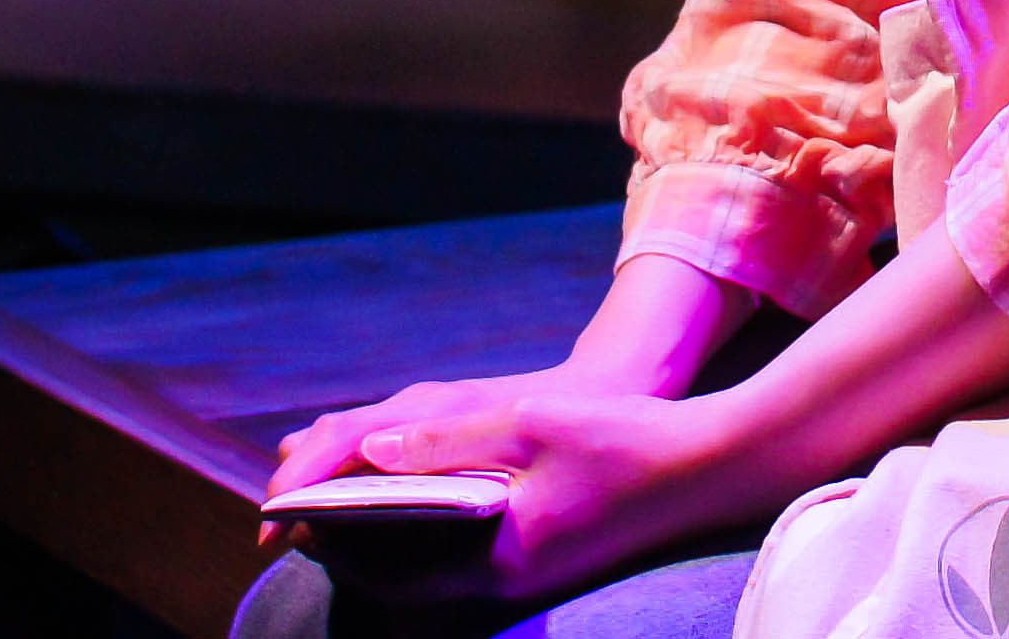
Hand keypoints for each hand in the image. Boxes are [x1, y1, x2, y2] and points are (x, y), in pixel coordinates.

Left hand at [271, 383, 763, 599]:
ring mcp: (527, 580)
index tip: (302, 514)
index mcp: (497, 562)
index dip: (339, 545)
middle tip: (315, 506)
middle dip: (356, 546)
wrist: (707, 470)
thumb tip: (366, 449)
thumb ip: (442, 441)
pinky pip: (466, 562)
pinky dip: (431, 534)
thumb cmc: (620, 443)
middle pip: (405, 582)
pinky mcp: (544, 565)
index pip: (390, 576)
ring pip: (433, 573)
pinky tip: (426, 493)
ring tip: (356, 496)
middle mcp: (506, 585)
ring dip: (391, 539)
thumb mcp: (524, 423)